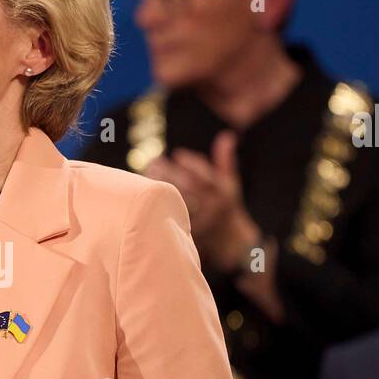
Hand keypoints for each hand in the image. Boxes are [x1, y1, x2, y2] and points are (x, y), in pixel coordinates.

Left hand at [144, 130, 258, 273]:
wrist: (232, 243)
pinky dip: (159, 208)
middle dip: (171, 173)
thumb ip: (225, 160)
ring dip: (161, 188)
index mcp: (224, 193)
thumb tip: (227, 135)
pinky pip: (172, 221)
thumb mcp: (230, 184)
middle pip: (190, 187)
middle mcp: (214, 208)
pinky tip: (146, 198)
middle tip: (154, 162)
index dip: (192, 163)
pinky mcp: (191, 236)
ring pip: (178, 203)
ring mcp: (202, 223)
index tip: (177, 154)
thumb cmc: (227, 207)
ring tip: (147, 175)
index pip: (207, 176)